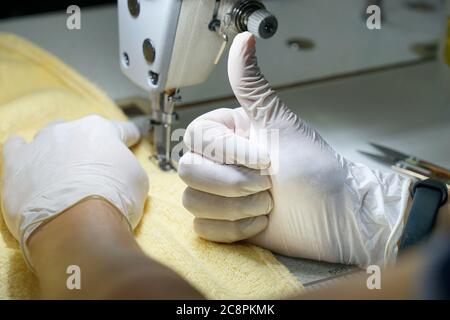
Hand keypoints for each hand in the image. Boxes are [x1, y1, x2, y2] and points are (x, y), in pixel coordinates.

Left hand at [1, 115, 148, 264]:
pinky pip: (15, 147)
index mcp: (102, 130)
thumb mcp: (138, 181)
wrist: (78, 225)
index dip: (128, 136)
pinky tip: (30, 162)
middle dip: (87, 146)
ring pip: (48, 137)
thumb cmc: (113, 202)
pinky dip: (23, 153)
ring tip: (61, 169)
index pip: (120, 129)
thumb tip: (120, 170)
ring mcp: (40, 145)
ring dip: (56, 150)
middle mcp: (69, 130)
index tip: (130, 139)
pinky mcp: (15, 164)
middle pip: (80, 131)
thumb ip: (127, 166)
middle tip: (93, 168)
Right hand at [178, 32, 410, 266]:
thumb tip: (245, 38)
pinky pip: (203, 228)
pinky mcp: (222, 222)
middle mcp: (220, 161)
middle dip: (233, 184)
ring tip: (268, 204)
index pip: (196, 137)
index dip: (228, 153)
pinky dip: (234, 229)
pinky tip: (261, 221)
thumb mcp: (282, 125)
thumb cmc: (315, 170)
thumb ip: (253, 87)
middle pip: (188, 170)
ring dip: (237, 208)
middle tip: (268, 185)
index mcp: (229, 133)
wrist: (335, 217)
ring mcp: (219, 194)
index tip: (266, 160)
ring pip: (192, 201)